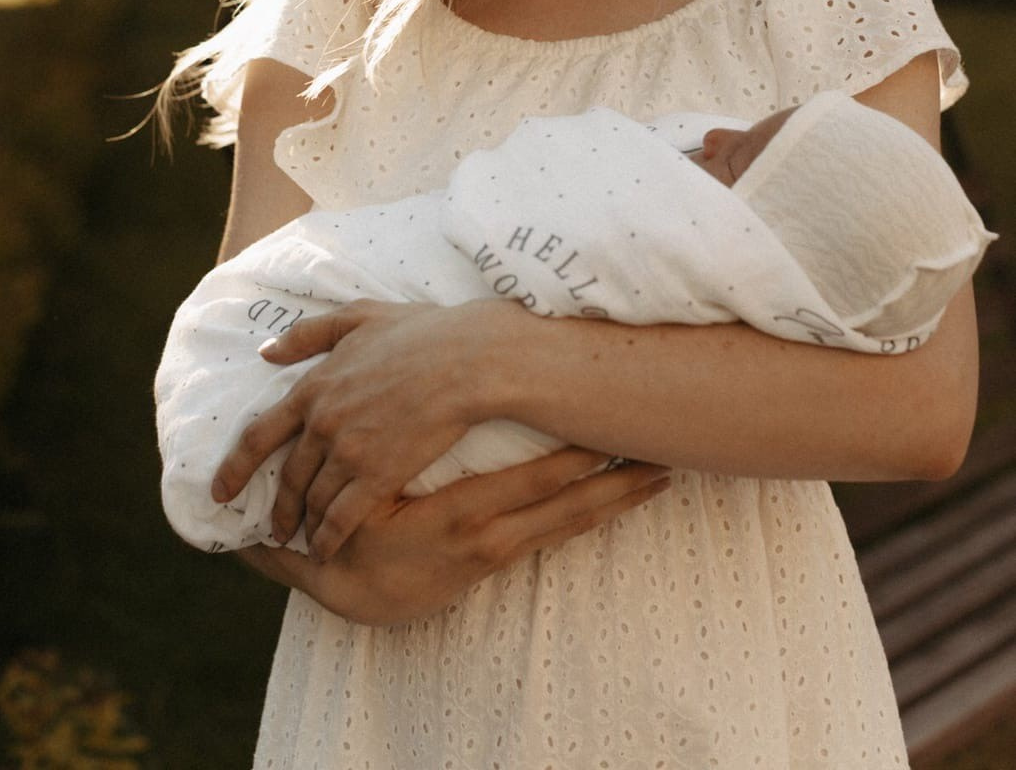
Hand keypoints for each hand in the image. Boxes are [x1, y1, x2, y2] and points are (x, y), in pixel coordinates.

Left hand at [212, 299, 505, 560]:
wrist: (467, 360)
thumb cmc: (421, 332)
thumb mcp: (359, 316)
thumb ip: (309, 334)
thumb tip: (266, 353)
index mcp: (314, 386)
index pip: (259, 435)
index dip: (235, 467)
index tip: (220, 491)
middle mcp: (322, 422)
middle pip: (287, 477)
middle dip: (276, 508)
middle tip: (272, 528)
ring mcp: (348, 451)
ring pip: (312, 500)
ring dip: (303, 523)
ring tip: (303, 538)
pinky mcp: (377, 476)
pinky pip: (340, 518)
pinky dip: (327, 538)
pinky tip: (325, 550)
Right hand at [238, 446, 671, 624]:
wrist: (354, 598)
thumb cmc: (355, 542)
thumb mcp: (360, 504)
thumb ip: (383, 467)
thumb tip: (402, 425)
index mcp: (464, 517)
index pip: (538, 482)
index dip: (583, 460)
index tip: (619, 431)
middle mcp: (494, 534)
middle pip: (574, 507)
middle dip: (623, 481)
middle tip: (669, 453)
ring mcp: (503, 547)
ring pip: (576, 522)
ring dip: (621, 497)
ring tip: (663, 473)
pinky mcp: (504, 555)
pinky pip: (561, 531)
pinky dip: (597, 510)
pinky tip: (624, 495)